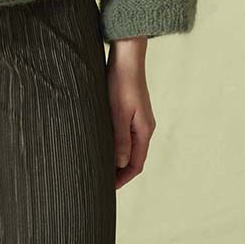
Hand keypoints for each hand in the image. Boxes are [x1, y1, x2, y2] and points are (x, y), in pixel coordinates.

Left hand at [106, 36, 155, 189]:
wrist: (127, 55)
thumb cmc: (121, 81)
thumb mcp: (118, 112)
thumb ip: (120, 138)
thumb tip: (120, 164)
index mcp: (144, 130)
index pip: (136, 164)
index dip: (122, 179)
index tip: (107, 189)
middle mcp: (144, 127)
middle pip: (134, 158)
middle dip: (119, 172)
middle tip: (101, 181)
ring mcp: (139, 118)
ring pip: (129, 146)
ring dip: (117, 158)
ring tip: (99, 166)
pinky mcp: (131, 109)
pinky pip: (125, 134)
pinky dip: (116, 144)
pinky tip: (103, 143)